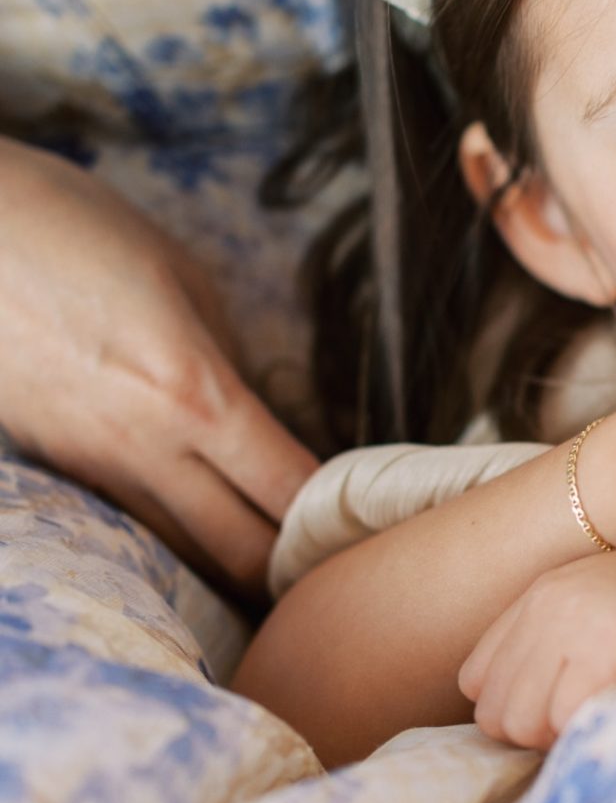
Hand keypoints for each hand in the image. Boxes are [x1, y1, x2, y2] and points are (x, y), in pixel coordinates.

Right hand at [0, 139, 316, 594]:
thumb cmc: (66, 226)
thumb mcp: (177, 273)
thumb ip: (225, 353)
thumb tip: (255, 409)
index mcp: (195, 395)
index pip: (291, 494)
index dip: (340, 521)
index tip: (373, 522)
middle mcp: (145, 448)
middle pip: (240, 558)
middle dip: (293, 575)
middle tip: (336, 569)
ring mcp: (92, 465)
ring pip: (179, 554)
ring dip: (232, 565)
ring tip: (278, 562)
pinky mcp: (54, 465)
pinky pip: (130, 520)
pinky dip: (174, 535)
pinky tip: (202, 524)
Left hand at [457, 541, 615, 751]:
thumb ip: (559, 654)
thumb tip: (505, 722)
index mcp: (547, 594)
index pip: (478, 682)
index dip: (522, 710)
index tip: (574, 707)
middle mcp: (552, 604)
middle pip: (496, 714)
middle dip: (543, 732)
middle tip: (605, 716)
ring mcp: (579, 626)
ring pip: (525, 726)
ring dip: (571, 737)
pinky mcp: (609, 653)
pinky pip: (565, 726)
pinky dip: (598, 734)